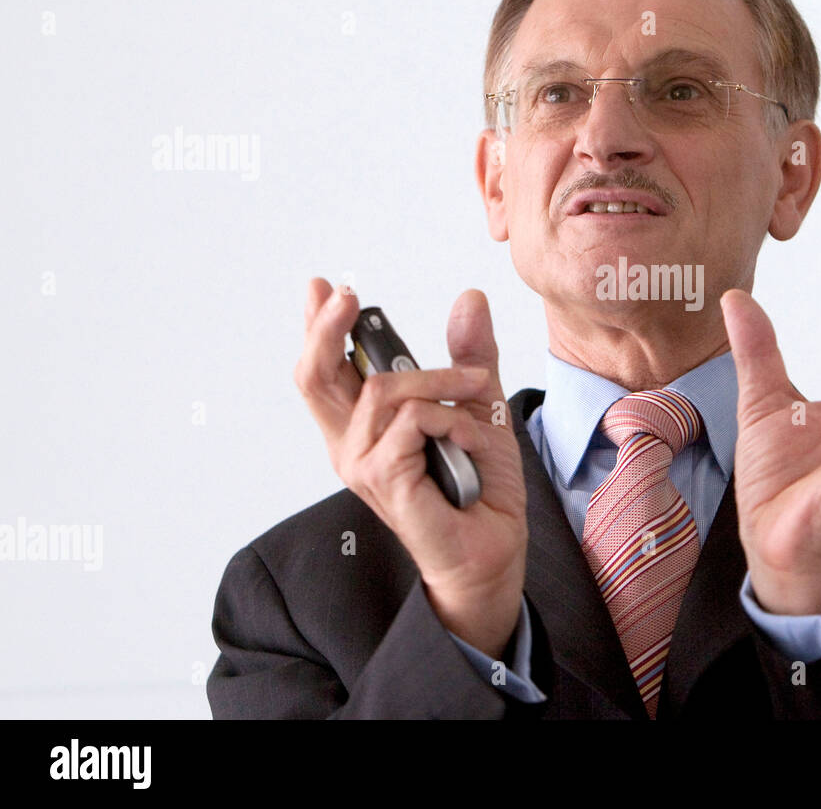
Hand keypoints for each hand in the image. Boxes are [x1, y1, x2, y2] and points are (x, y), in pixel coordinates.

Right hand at [293, 279, 527, 658]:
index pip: (326, 370)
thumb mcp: (478, 404)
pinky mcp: (382, 479)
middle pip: (315, 375)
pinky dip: (449, 419)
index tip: (321, 287)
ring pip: (383, 389)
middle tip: (348, 295)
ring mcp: (362, 463)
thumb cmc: (479, 484)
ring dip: (439, 380)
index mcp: (366, 425)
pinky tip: (468, 440)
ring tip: (475, 393)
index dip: (317, 328)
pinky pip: (411, 421)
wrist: (495, 543)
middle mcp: (353, 444)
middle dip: (326, 328)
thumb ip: (468, 356)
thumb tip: (468, 299)